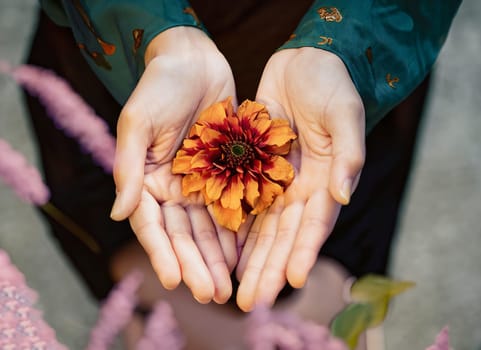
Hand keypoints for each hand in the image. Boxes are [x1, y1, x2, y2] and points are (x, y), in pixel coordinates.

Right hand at [110, 26, 237, 303]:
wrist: (194, 61)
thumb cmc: (159, 87)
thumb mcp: (138, 124)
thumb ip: (128, 169)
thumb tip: (117, 215)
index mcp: (145, 181)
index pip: (152, 226)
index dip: (162, 255)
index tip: (174, 281)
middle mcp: (171, 189)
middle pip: (183, 235)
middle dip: (197, 265)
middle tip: (212, 294)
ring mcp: (198, 184)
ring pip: (207, 228)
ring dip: (217, 258)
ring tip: (228, 286)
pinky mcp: (224, 174)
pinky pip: (230, 208)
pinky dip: (235, 232)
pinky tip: (244, 254)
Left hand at [235, 48, 365, 310]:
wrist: (305, 63)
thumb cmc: (331, 85)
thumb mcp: (345, 114)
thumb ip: (347, 154)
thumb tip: (342, 195)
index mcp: (326, 180)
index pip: (314, 224)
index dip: (302, 252)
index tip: (290, 280)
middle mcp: (301, 188)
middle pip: (283, 236)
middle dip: (268, 269)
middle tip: (251, 302)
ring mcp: (277, 180)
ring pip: (261, 228)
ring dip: (250, 259)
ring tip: (235, 289)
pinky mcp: (255, 168)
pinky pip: (243, 203)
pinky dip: (235, 230)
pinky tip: (224, 252)